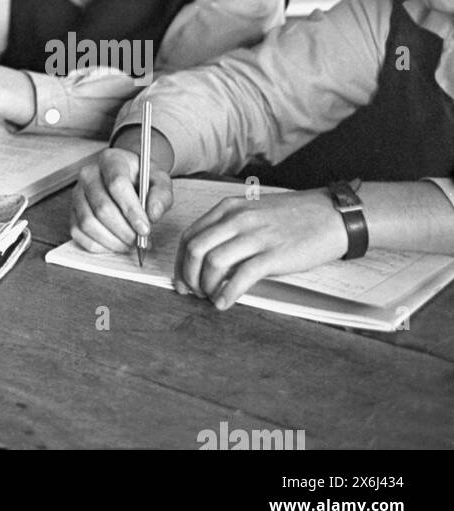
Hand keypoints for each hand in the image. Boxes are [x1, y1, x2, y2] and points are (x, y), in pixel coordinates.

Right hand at [70, 146, 172, 253]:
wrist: (126, 176)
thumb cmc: (141, 178)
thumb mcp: (159, 180)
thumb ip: (161, 195)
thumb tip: (152, 214)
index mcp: (111, 160)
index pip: (117, 184)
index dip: (131, 210)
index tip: (145, 229)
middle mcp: (88, 174)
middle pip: (102, 208)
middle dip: (124, 231)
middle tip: (140, 240)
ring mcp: (77, 193)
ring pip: (88, 222)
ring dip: (112, 240)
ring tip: (129, 243)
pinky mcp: (72, 210)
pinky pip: (78, 233)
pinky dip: (98, 245)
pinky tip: (114, 244)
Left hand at [174, 189, 347, 308]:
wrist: (331, 215)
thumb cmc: (292, 216)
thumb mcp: (252, 212)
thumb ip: (229, 228)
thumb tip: (207, 258)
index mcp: (228, 208)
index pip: (190, 235)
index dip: (180, 261)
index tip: (181, 279)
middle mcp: (237, 219)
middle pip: (194, 249)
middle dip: (187, 275)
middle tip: (192, 292)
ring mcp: (255, 236)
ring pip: (213, 263)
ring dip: (205, 286)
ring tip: (210, 297)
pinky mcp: (273, 254)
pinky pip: (241, 277)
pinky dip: (227, 293)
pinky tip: (225, 303)